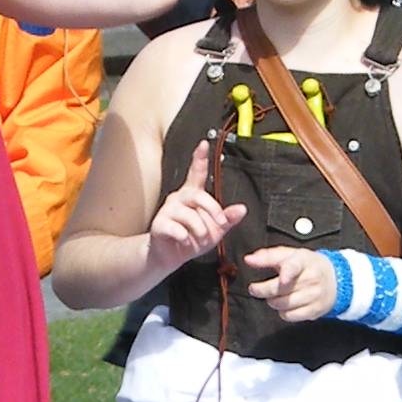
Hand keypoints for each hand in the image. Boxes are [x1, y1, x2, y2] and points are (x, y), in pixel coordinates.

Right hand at [146, 139, 247, 270]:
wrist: (171, 257)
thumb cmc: (192, 240)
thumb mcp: (215, 230)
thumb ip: (228, 219)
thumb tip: (242, 209)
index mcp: (193, 195)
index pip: (196, 173)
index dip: (200, 158)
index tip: (204, 143)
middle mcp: (179, 198)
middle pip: (199, 196)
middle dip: (213, 211)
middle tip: (220, 224)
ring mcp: (168, 210)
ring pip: (189, 215)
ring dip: (200, 230)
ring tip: (200, 238)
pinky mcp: (159, 224)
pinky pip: (176, 228)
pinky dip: (185, 238)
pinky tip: (184, 241)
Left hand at [243, 245, 338, 320]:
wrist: (336, 279)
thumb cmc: (307, 266)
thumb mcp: (290, 255)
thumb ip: (267, 256)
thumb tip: (248, 260)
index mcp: (303, 260)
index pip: (295, 266)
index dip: (288, 273)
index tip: (282, 279)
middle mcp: (311, 278)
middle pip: (280, 289)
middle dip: (262, 290)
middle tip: (256, 289)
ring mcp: (314, 296)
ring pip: (283, 304)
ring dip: (273, 301)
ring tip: (275, 295)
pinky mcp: (315, 310)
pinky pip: (290, 316)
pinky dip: (283, 312)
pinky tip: (285, 305)